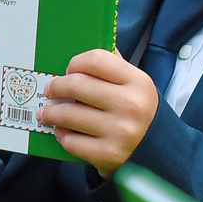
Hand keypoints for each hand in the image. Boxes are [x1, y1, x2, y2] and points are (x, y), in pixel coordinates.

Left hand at [38, 48, 157, 172]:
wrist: (157, 149)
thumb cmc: (137, 110)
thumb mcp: (134, 85)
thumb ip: (113, 66)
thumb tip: (81, 47)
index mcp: (138, 82)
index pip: (96, 60)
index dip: (76, 62)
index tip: (68, 70)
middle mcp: (130, 105)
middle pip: (77, 85)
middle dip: (56, 87)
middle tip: (50, 90)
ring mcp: (119, 131)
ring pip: (68, 115)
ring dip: (50, 113)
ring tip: (46, 113)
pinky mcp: (108, 154)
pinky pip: (72, 142)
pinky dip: (62, 136)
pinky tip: (62, 132)